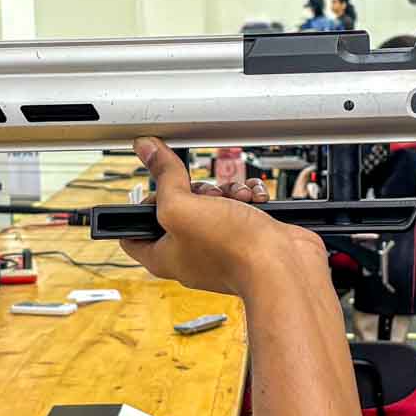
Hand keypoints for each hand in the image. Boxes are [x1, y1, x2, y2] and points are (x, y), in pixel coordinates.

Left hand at [124, 139, 321, 297]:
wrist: (283, 266)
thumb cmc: (233, 251)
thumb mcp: (183, 206)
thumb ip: (163, 178)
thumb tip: (147, 150)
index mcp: (164, 256)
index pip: (133, 233)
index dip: (140, 207)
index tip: (154, 188)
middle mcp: (189, 254)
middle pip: (178, 209)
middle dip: (195, 191)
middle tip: (207, 194)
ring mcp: (219, 248)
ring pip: (212, 205)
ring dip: (227, 191)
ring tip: (237, 199)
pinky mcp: (244, 240)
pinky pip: (239, 209)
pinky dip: (247, 199)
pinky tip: (254, 200)